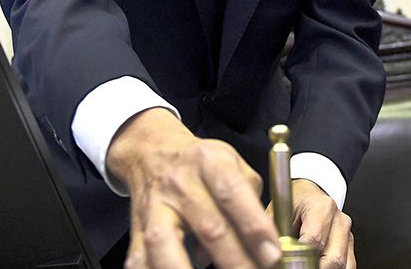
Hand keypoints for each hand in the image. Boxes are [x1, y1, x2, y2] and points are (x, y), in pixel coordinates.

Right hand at [106, 108, 281, 268]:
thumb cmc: (201, 164)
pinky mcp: (138, 226)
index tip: (272, 254)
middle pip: (208, 226)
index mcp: (209, 162)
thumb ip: (252, 200)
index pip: (233, 193)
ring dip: (185, 268)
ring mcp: (155, 206)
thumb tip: (265, 244)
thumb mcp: (233, 163)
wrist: (152, 152)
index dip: (254, 225)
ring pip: (164, 241)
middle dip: (235, 259)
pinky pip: (139, 255)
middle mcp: (180, 183)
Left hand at [266, 179, 354, 268]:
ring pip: (342, 265)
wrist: (307, 196)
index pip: (314, 240)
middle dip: (313, 267)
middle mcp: (339, 221)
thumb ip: (275, 232)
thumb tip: (271, 251)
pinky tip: (317, 264)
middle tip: (296, 266)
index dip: (299, 257)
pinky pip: (347, 266)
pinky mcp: (349, 246)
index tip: (287, 261)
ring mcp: (347, 235)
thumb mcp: (278, 212)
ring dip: (323, 268)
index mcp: (322, 207)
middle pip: (332, 258)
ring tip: (304, 264)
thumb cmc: (293, 203)